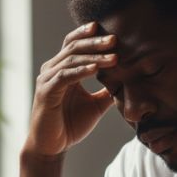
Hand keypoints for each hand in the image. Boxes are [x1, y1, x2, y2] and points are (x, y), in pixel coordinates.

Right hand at [24, 22, 117, 156]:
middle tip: (115, 40)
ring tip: (114, 57)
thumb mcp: (96, 105)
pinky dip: (81, 71)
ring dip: (94, 57)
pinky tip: (95, 69)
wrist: (52, 147)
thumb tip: (129, 83)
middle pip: (74, 47)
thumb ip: (108, 91)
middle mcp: (52, 70)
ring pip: (71, 60)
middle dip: (96, 42)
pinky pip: (64, 76)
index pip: (74, 44)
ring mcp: (47, 80)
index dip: (88, 34)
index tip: (109, 29)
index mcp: (62, 69)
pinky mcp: (46, 92)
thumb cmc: (70, 125)